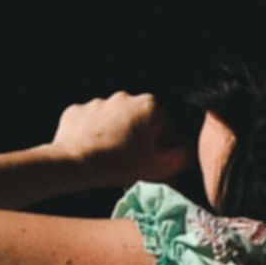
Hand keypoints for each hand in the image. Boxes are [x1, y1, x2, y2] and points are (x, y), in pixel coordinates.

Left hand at [50, 92, 193, 187]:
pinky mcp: (78, 111)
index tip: (159, 166)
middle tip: (135, 164)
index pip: (167, 130)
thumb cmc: (123, 164)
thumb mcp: (160, 167)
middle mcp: (125, 97)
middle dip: (140, 141)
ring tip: (112, 160)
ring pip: (115, 123)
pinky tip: (94, 154)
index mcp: (151, 106)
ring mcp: (99, 102)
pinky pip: (91, 125)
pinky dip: (94, 137)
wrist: (78, 163)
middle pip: (140, 123)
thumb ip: (181, 158)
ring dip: (117, 138)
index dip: (166, 151)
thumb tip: (188, 153)